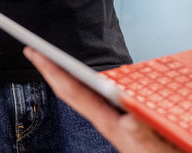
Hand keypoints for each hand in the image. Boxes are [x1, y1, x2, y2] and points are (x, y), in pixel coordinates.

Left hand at [24, 47, 179, 152]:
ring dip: (67, 75)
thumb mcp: (160, 150)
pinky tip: (90, 78)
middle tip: (32, 48)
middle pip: (72, 91)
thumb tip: (127, 121)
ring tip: (53, 60)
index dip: (52, 70)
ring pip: (84, 94)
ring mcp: (116, 122)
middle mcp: (109, 122)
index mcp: (111, 126)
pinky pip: (102, 97)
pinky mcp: (128, 122)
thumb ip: (145, 137)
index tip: (34, 51)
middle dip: (51, 69)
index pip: (73, 92)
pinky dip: (90, 82)